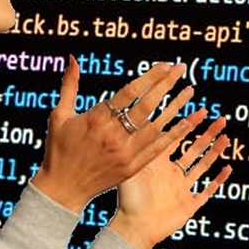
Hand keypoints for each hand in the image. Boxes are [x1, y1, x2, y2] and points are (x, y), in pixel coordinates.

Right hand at [31, 58, 196, 211]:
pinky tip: (187, 122)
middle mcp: (113, 136)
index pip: (129, 93)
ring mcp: (124, 153)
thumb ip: (69, 86)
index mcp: (96, 119)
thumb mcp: (59, 115)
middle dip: (166, 85)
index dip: (149, 77)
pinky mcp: (132, 168)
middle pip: (146, 106)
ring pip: (156, 126)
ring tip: (190, 90)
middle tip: (180, 68)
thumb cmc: (58, 149)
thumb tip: (73, 59)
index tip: (165, 65)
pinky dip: (173, 135)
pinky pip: (158, 149)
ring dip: (175, 107)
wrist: (62, 189)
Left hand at [109, 113, 230, 248]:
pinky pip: (207, 191)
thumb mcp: (134, 168)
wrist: (133, 229)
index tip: (202, 110)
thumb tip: (144, 121)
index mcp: (158, 164)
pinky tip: (228, 169)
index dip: (190, 124)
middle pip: (194, 149)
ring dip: (215, 152)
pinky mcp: (189, 205)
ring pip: (203, 166)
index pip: (177, 138)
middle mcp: (171, 174)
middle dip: (208, 134)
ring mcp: (181, 189)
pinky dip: (218, 180)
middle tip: (221, 120)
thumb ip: (141, 147)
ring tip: (226, 137)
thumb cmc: (128, 200)